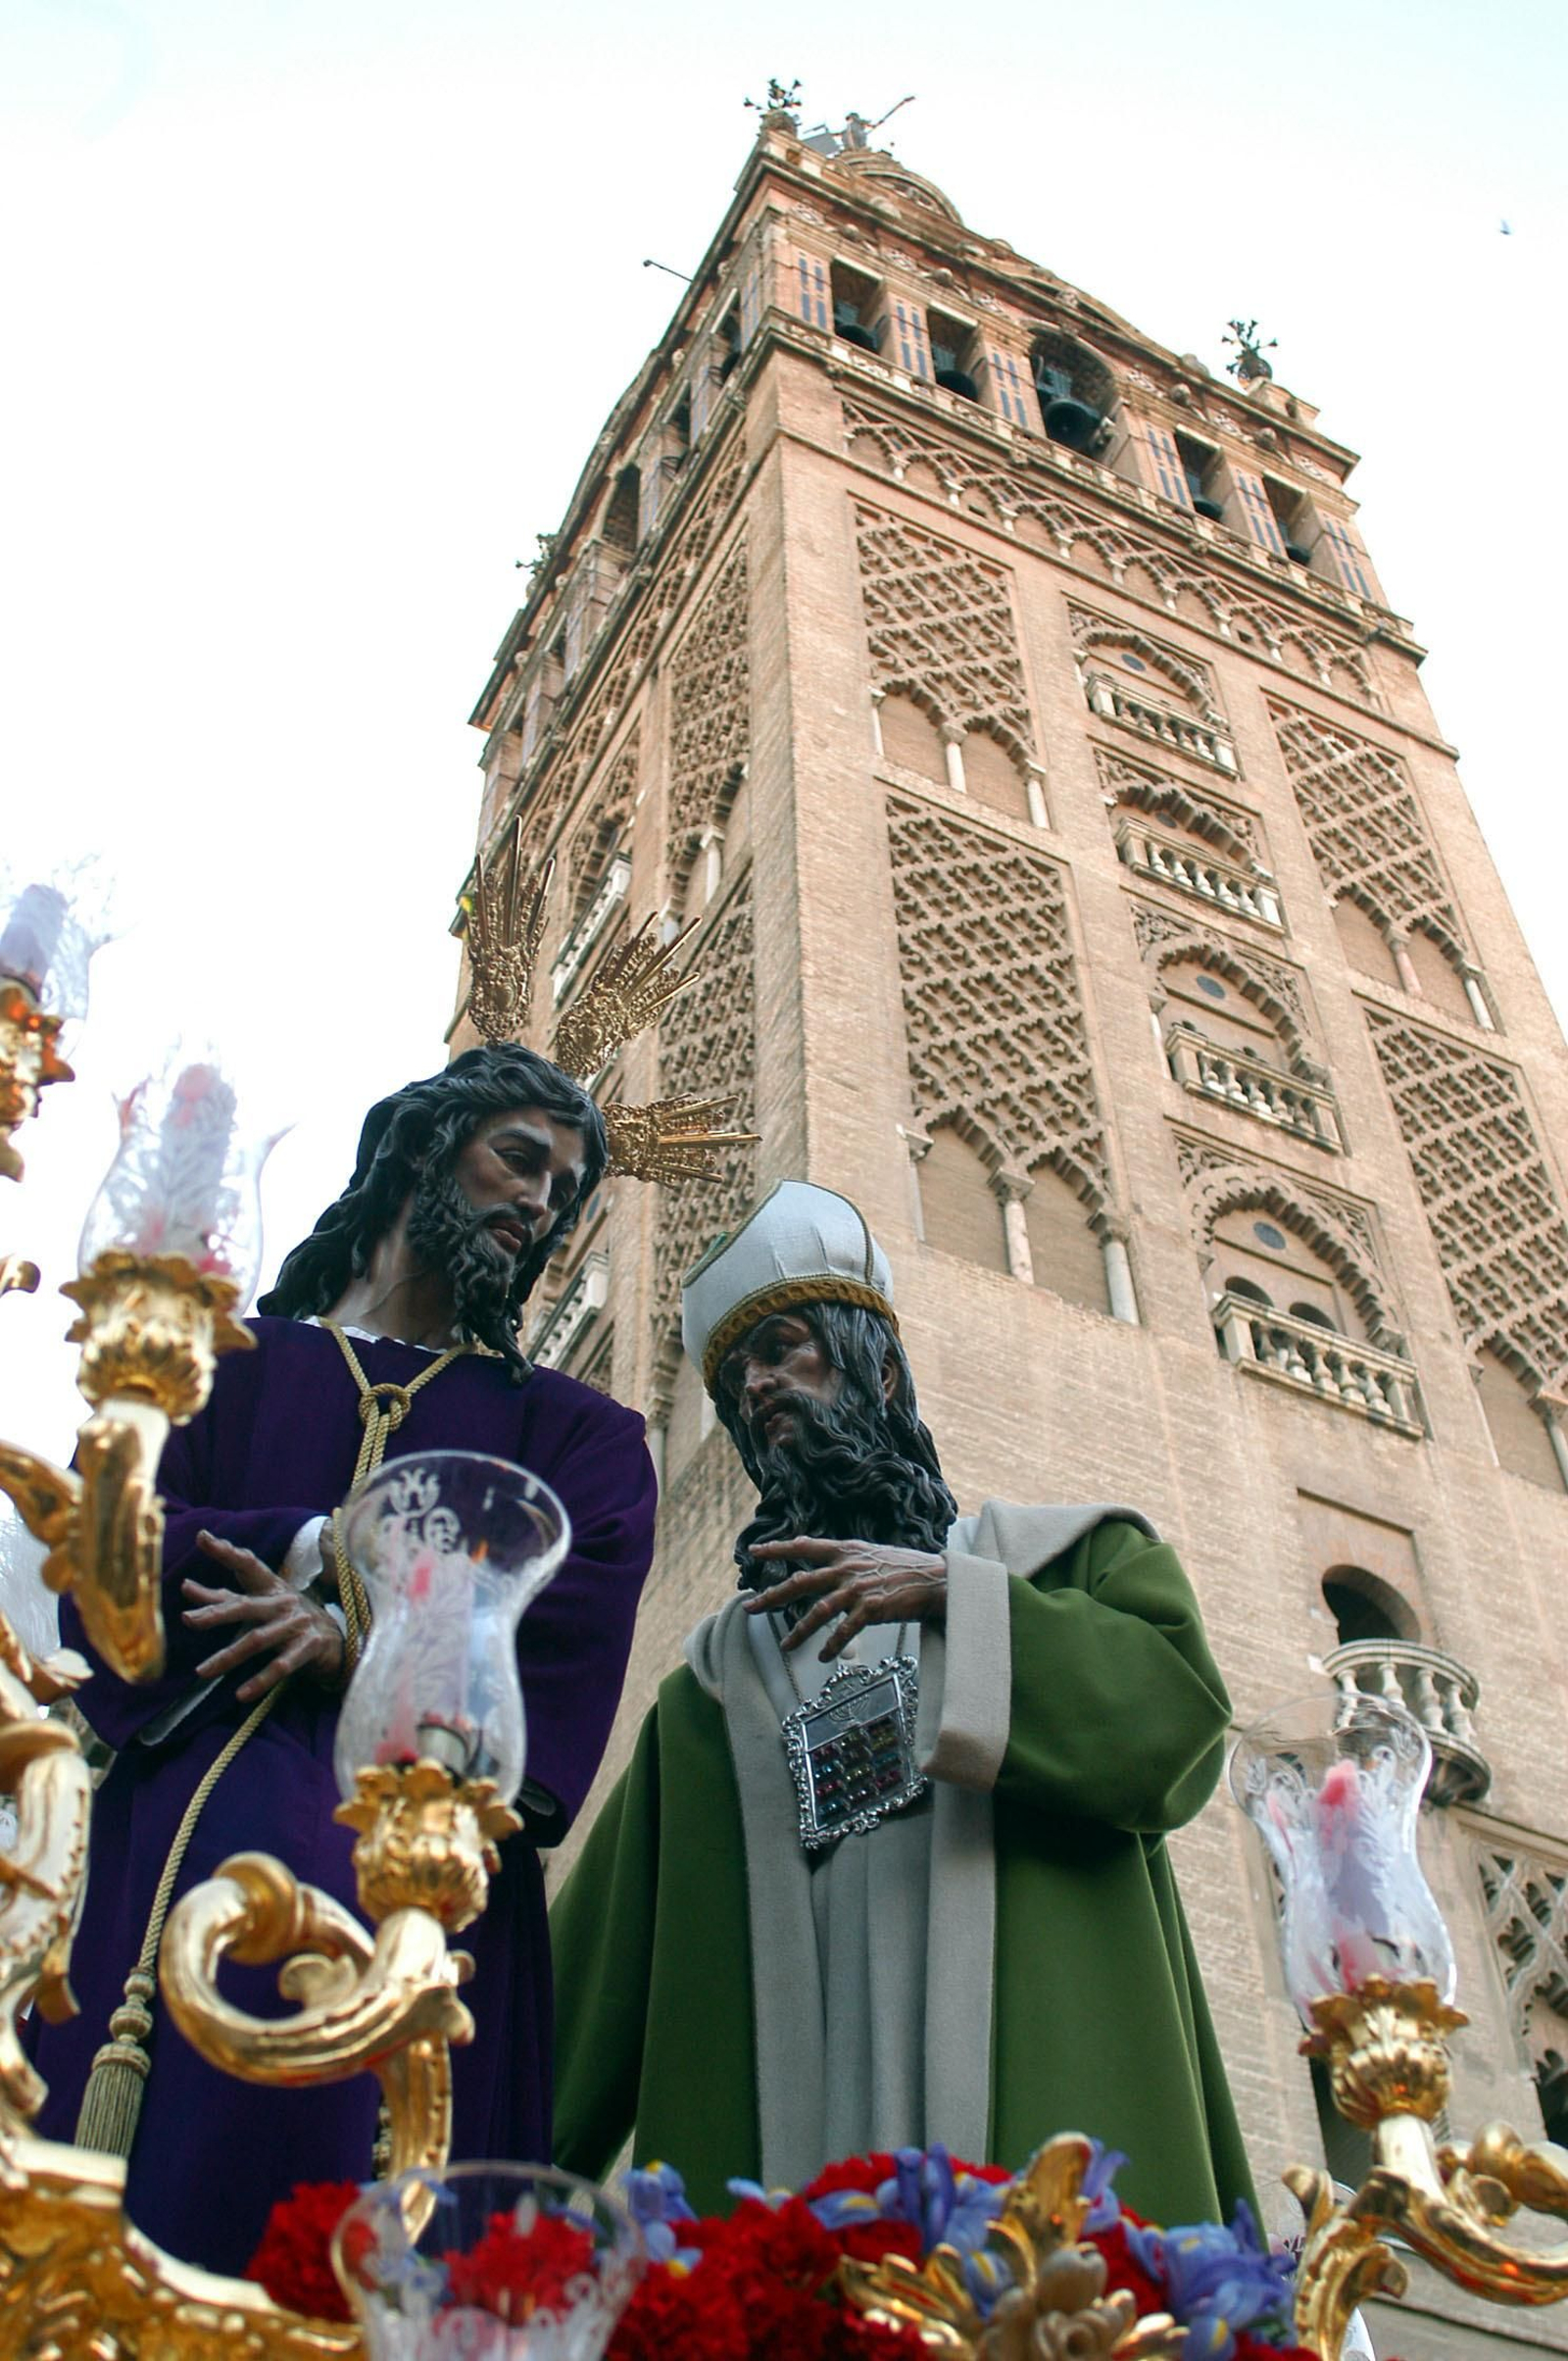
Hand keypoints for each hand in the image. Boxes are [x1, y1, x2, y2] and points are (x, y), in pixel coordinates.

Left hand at [181, 1531, 344, 1702]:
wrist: (338, 1642)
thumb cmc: (289, 1621)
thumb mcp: (260, 1605)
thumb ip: (223, 1598)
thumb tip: (185, 1587)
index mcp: (271, 1587)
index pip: (247, 1564)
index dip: (225, 1552)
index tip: (202, 1538)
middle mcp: (283, 1602)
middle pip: (245, 1605)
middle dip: (216, 1613)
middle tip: (188, 1620)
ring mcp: (297, 1624)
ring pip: (257, 1640)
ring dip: (228, 1657)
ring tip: (202, 1672)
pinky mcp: (309, 1647)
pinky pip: (281, 1666)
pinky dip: (260, 1680)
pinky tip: (240, 1694)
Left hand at [744, 1536, 946, 1661]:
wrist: (936, 1580)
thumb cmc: (905, 1568)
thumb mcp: (870, 1552)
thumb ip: (843, 1555)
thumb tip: (813, 1552)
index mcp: (846, 1551)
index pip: (804, 1546)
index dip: (778, 1548)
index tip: (754, 1551)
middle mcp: (848, 1567)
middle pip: (801, 1582)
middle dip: (772, 1596)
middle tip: (750, 1607)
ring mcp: (858, 1588)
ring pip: (818, 1612)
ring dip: (798, 1632)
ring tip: (785, 1646)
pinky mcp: (871, 1609)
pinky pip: (844, 1631)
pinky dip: (831, 1646)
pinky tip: (822, 1657)